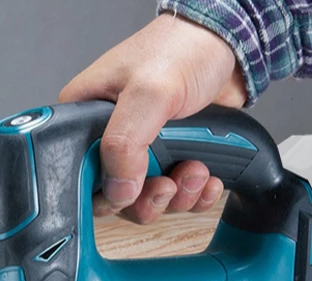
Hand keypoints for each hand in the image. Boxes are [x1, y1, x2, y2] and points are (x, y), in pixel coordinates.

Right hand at [59, 12, 246, 223]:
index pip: (82, 177)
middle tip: (168, 183)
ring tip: (196, 170)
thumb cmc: (183, 50)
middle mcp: (112, 141)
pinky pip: (179, 198)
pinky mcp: (171, 160)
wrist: (228, 47)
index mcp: (87, 121)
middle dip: (151, 198)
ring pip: (151, 202)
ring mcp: (144, 154)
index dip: (107, 195)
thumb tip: (117, 189)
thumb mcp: (147, 92)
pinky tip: (208, 178)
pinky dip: (197, 195)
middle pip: (118, 199)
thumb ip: (125, 143)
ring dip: (179, 196)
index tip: (132, 192)